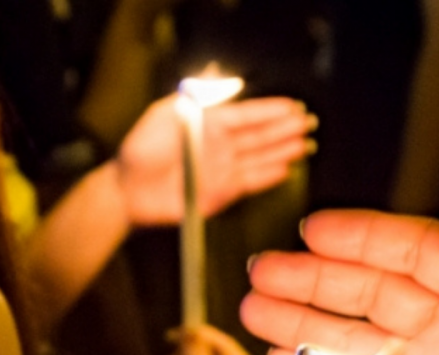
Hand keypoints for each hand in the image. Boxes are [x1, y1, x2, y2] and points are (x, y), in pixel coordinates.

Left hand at [116, 95, 315, 225]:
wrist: (130, 189)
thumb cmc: (142, 149)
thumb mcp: (166, 113)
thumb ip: (197, 98)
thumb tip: (223, 78)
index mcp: (209, 123)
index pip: (247, 114)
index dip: (271, 110)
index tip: (293, 106)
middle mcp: (221, 145)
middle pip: (260, 135)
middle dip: (285, 129)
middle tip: (308, 123)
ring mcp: (224, 169)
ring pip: (261, 157)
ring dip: (283, 151)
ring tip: (305, 145)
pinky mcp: (223, 193)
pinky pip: (251, 181)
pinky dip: (269, 176)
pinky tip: (286, 169)